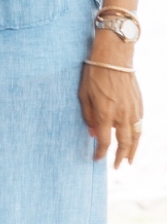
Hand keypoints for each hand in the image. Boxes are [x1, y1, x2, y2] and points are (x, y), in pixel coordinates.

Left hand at [81, 37, 143, 168]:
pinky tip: (134, 140)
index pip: (105, 141)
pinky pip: (140, 125)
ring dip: (133, 150)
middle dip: (120, 156)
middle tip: (117, 166)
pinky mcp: (140, 105)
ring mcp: (134, 110)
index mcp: (105, 113)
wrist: (115, 57)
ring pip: (136, 137)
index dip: (101, 153)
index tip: (96, 159)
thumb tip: (93, 134)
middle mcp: (122, 115)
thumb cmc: (94, 74)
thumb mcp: (84, 94)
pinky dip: (138, 136)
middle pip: (124, 143)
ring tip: (129, 160)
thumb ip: (88, 116)